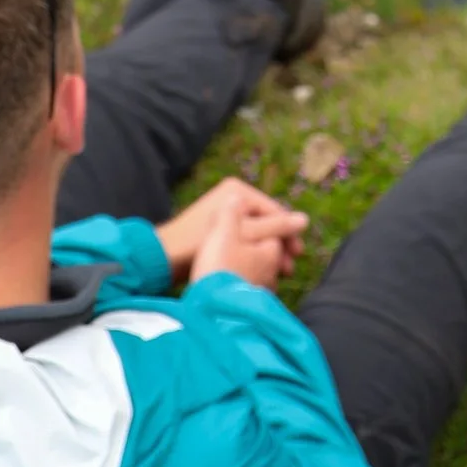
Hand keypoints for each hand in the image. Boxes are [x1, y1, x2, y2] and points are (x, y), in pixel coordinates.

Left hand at [159, 175, 307, 293]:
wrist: (162, 257)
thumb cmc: (201, 242)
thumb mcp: (243, 234)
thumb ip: (274, 228)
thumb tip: (304, 220)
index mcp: (238, 191)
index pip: (273, 212)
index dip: (287, 234)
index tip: (297, 256)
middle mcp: (231, 198)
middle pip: (264, 224)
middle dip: (277, 247)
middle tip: (288, 269)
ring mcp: (222, 214)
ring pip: (254, 235)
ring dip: (266, 254)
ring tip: (276, 275)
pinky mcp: (215, 231)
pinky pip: (241, 241)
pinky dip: (251, 255)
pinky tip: (258, 272)